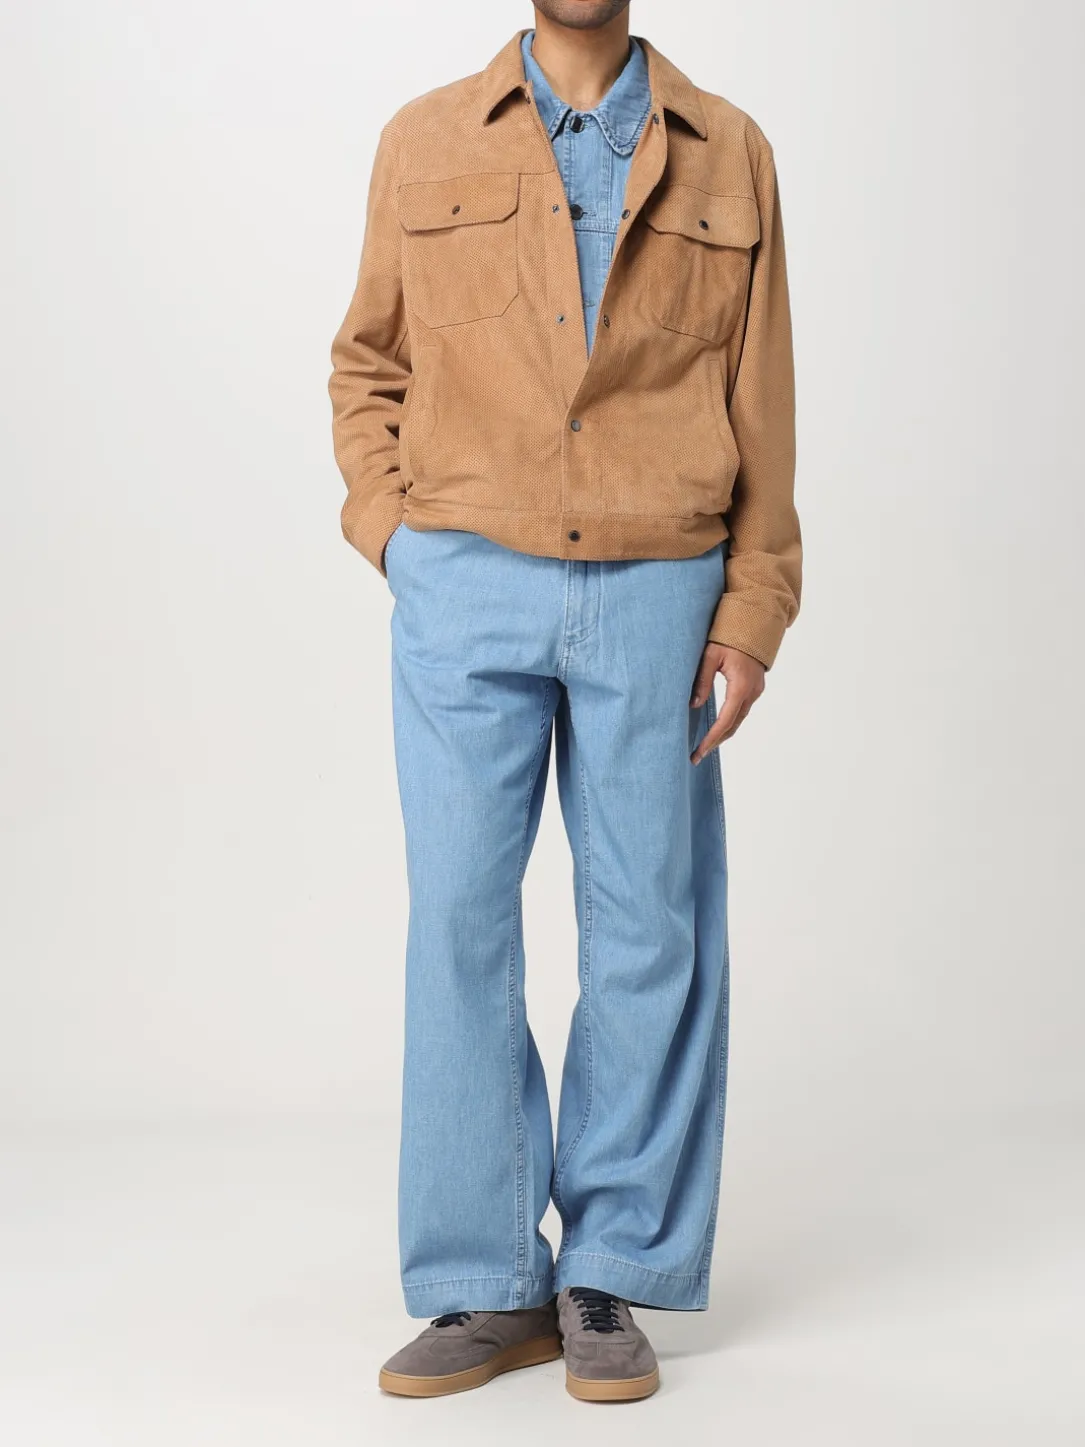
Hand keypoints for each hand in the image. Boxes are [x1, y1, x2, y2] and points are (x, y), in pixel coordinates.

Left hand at [689, 644, 765, 762]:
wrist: (754, 622)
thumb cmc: (730, 636)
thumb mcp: (709, 656)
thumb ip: (701, 681)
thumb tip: (693, 705)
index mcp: (740, 686)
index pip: (725, 721)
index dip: (711, 739)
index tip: (699, 752)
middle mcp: (752, 692)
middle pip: (733, 725)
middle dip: (716, 742)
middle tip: (698, 755)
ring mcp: (756, 690)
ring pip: (739, 719)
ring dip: (723, 733)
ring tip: (705, 744)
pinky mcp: (755, 686)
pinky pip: (742, 709)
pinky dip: (730, 721)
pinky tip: (718, 725)